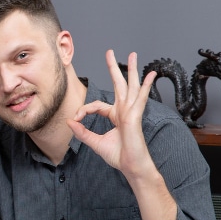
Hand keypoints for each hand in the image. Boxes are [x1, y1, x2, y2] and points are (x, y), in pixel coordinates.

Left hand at [67, 50, 156, 179]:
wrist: (131, 167)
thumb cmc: (118, 156)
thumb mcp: (95, 142)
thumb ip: (82, 132)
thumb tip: (69, 122)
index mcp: (115, 115)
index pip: (97, 105)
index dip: (84, 110)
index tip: (76, 118)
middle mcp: (124, 110)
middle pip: (119, 84)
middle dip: (114, 68)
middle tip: (110, 52)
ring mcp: (131, 112)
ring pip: (131, 86)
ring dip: (132, 70)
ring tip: (134, 54)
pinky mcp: (135, 116)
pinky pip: (140, 98)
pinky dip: (145, 85)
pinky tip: (150, 74)